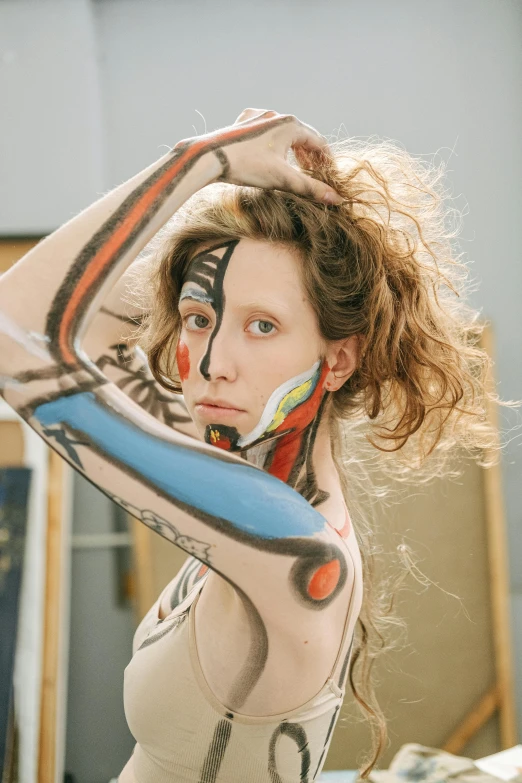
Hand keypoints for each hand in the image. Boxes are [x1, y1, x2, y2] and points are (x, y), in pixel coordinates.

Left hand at [180, 108, 343, 204]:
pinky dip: (272, 140)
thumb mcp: (282, 179)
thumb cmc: (246, 167)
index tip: (330, 173)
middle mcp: (276, 115)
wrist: (209, 158)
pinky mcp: (242, 122)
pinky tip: (270, 149)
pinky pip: (264, 129)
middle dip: (309, 154)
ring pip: (282, 131)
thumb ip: (309, 188)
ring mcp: (257, 117)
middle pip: (301, 135)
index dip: (326, 159)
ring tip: (296, 162)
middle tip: (314, 171)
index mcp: (290, 125)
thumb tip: (335, 198)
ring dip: (292, 147)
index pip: (318, 141)